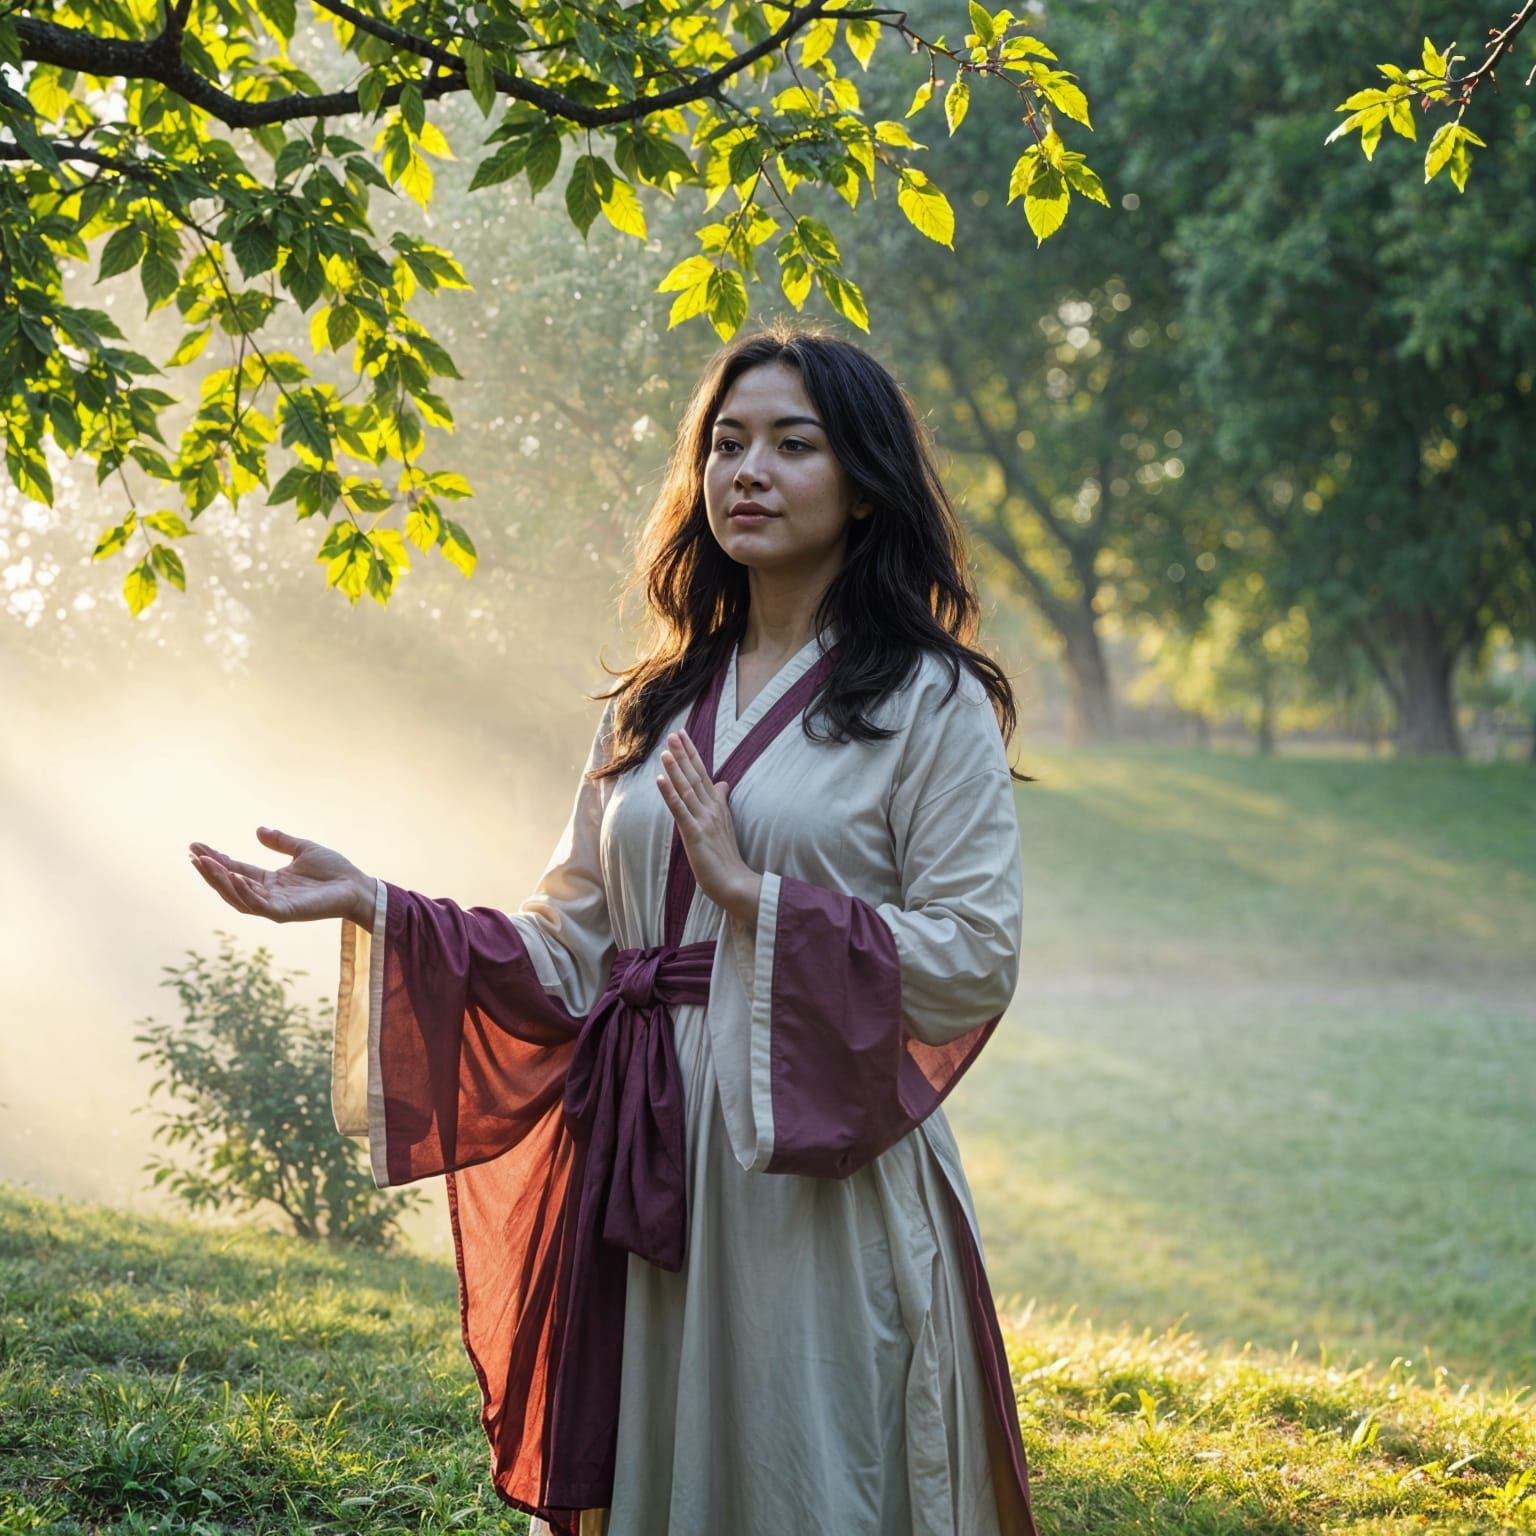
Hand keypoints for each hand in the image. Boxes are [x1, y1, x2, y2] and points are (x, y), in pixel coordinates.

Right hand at [188, 827, 373, 925]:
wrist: (357, 885)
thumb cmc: (334, 870)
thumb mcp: (303, 849)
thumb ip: (281, 842)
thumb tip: (258, 830)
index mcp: (270, 881)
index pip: (235, 869)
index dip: (216, 859)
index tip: (196, 846)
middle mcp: (268, 895)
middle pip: (230, 884)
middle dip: (210, 871)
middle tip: (192, 855)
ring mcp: (275, 906)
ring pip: (238, 896)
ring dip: (219, 881)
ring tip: (204, 863)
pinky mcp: (286, 913)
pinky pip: (258, 905)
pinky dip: (244, 892)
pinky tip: (234, 876)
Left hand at [656, 730, 760, 924]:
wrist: (734, 882)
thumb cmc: (727, 856)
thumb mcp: (725, 824)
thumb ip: (721, 801)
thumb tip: (723, 783)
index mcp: (717, 806)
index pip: (703, 774)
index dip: (691, 754)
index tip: (682, 736)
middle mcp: (711, 809)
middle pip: (695, 776)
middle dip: (683, 754)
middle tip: (673, 733)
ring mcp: (703, 820)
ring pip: (687, 789)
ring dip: (675, 769)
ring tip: (665, 750)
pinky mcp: (695, 834)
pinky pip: (680, 811)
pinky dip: (670, 794)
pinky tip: (660, 780)